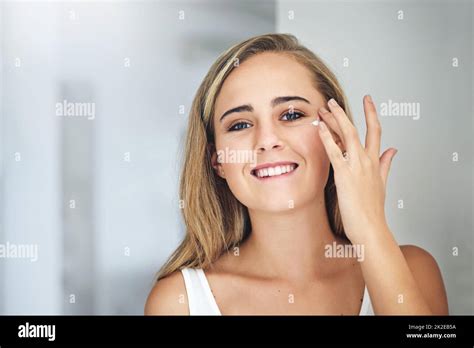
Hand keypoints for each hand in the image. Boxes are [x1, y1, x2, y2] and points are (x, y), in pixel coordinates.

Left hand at [317, 95, 396, 244]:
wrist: (371, 227)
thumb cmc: (373, 210)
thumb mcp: (382, 183)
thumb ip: (386, 164)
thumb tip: (394, 150)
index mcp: (376, 162)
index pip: (375, 131)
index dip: (372, 113)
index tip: (368, 99)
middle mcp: (367, 160)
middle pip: (356, 129)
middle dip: (343, 113)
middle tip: (331, 101)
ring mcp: (357, 166)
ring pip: (346, 135)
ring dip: (333, 120)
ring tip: (323, 109)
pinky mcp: (345, 174)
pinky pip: (334, 151)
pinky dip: (327, 137)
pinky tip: (320, 127)